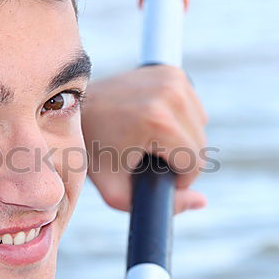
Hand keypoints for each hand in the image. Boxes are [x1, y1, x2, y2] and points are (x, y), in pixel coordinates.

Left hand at [81, 65, 208, 213]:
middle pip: (200, 145)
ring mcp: (173, 78)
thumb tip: (202, 201)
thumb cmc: (94, 153)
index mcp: (158, 121)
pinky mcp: (173, 72)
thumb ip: (162, 206)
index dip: (178, 180)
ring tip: (148, 142)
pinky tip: (153, 124)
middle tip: (148, 160)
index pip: (194, 164)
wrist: (76, 110)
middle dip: (181, 162)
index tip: (154, 177)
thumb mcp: (118, 191)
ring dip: (182, 141)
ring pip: (200, 127)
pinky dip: (180, 122)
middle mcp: (170, 93)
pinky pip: (194, 109)